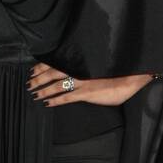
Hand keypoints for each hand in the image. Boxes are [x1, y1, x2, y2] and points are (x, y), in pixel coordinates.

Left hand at [26, 63, 154, 107]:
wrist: (132, 74)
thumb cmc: (119, 66)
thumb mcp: (100, 60)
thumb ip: (86, 63)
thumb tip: (77, 65)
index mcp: (81, 59)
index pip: (56, 60)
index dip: (43, 65)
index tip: (34, 69)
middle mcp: (78, 68)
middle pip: (52, 72)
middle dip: (39, 78)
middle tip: (30, 83)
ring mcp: (82, 81)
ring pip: (56, 85)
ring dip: (44, 90)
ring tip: (35, 94)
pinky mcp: (87, 93)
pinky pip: (67, 98)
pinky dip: (56, 101)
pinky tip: (48, 103)